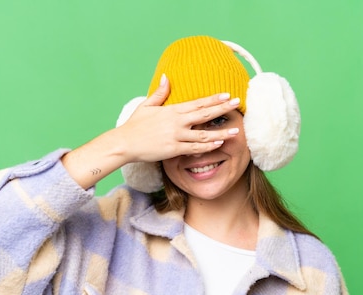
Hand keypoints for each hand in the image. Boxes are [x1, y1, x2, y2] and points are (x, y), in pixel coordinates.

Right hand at [116, 74, 240, 162]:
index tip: (227, 94)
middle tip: (238, 103)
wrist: (124, 143)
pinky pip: (195, 148)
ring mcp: (176, 136)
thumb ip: (160, 93)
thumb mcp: (146, 106)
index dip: (213, 98)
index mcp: (172, 110)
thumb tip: (167, 77)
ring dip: (221, 132)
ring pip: (204, 135)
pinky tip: (219, 144)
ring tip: (235, 131)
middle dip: (222, 108)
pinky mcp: (173, 150)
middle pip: (204, 114)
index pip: (197, 103)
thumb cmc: (135, 126)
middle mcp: (177, 122)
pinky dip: (208, 146)